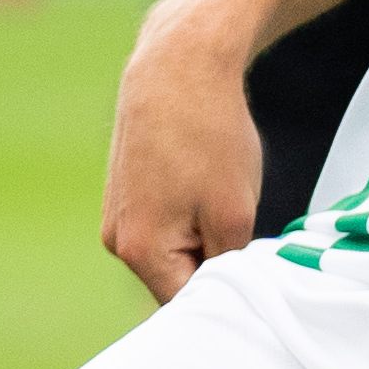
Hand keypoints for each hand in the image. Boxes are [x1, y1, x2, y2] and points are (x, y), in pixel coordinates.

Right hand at [97, 5, 263, 302]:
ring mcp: (116, 215)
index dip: (225, 294)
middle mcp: (116, 240)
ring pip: (173, 250)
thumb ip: (225, 268)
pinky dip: (191, 213)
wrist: (178, 63)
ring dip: (204, 236)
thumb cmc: (209, 135)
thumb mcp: (235, 213)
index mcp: (139, 251)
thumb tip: (221, 295)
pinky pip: (164, 223)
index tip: (252, 272)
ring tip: (223, 194)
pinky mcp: (124, 191)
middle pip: (177, 280)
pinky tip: (207, 179)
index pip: (187, 305)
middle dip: (214, 263)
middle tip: (244, 226)